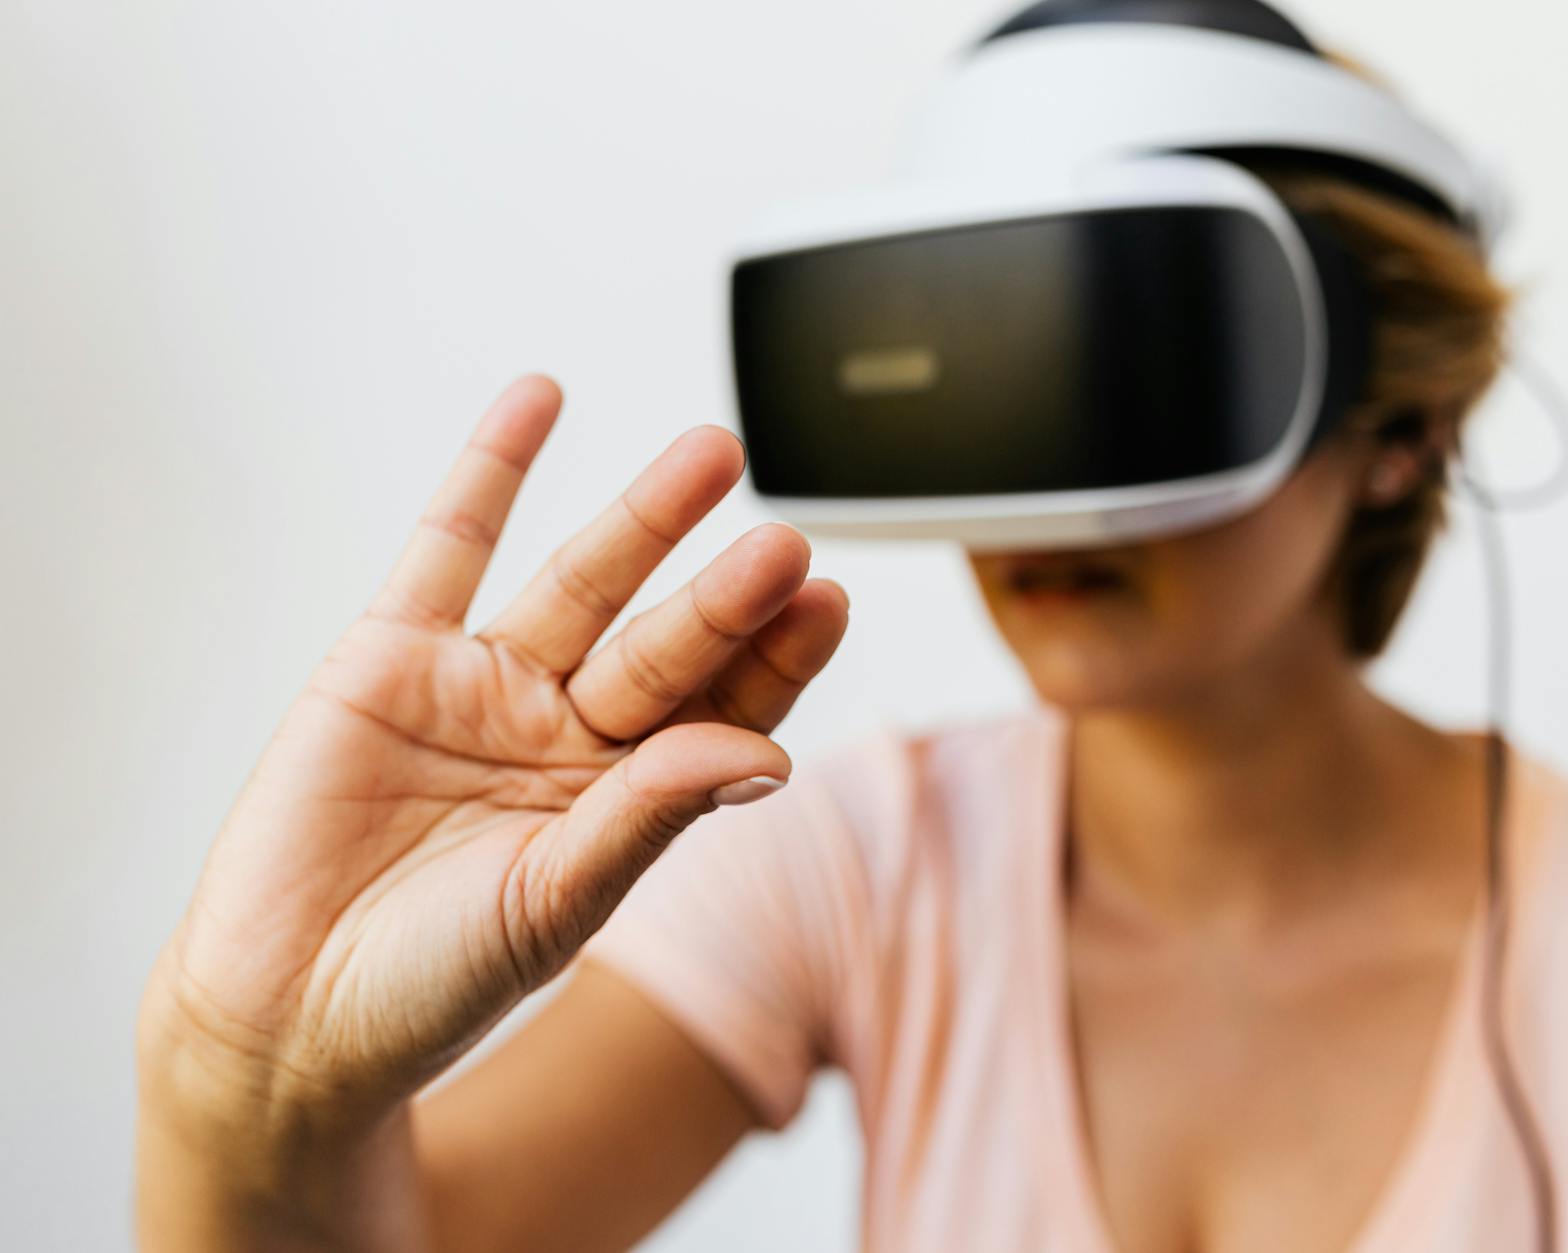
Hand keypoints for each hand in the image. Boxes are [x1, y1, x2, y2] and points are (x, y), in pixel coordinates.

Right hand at [138, 376, 848, 1144]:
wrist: (280, 1011)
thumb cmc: (430, 983)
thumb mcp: (555, 902)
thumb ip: (650, 817)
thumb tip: (767, 754)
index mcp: (624, 800)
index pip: (722, 712)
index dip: (775, 660)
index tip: (827, 602)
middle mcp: (565, 733)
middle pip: (664, 643)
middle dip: (724, 592)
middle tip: (786, 539)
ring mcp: (483, 687)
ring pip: (581, 582)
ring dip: (644, 517)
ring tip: (715, 454)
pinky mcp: (392, 656)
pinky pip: (449, 546)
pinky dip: (490, 472)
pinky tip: (540, 399)